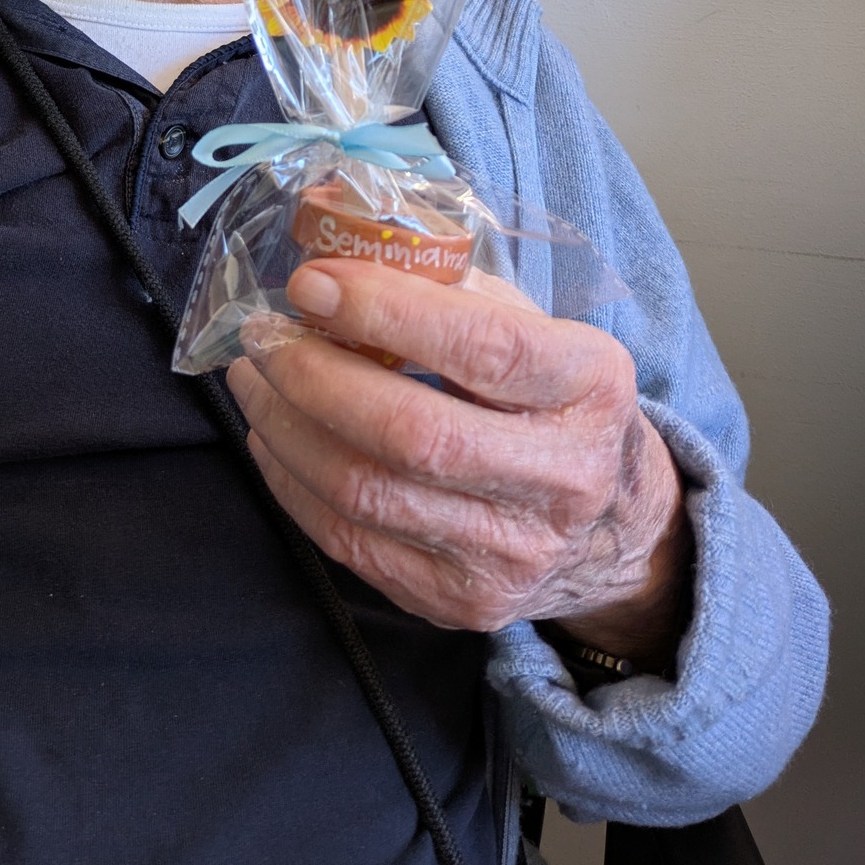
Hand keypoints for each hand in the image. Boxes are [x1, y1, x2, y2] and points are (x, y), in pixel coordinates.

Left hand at [223, 259, 691, 662]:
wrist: (610, 530)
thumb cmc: (553, 403)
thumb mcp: (541, 331)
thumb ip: (456, 294)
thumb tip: (343, 263)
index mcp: (590, 387)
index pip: (483, 348)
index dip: (385, 312)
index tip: (310, 284)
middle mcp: (561, 480)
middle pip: (412, 433)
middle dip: (313, 376)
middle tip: (262, 336)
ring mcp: (509, 554)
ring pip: (366, 492)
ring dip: (286, 427)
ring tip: (254, 380)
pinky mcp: (458, 602)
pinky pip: (348, 541)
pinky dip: (293, 481)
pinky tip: (275, 437)